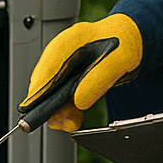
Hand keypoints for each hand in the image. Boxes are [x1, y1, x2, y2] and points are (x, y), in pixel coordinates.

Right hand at [22, 13, 142, 131]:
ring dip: (59, 112)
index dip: (38, 90)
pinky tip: (75, 117)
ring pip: (49, 95)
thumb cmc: (124, 42)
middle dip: (49, 106)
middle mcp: (61, 56)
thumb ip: (99, 79)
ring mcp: (62, 68)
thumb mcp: (120, 59)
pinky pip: (59, 98)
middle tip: (65, 121)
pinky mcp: (67, 79)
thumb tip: (78, 100)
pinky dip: (66, 110)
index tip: (31, 108)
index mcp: (69, 42)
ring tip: (73, 122)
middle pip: (43, 84)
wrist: (131, 40)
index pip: (47, 68)